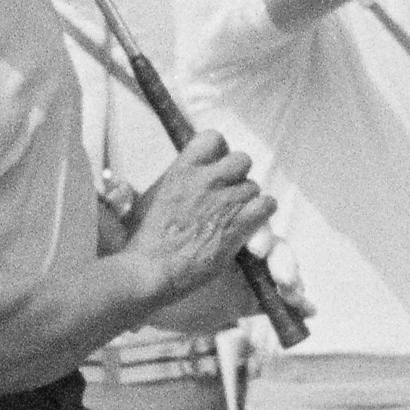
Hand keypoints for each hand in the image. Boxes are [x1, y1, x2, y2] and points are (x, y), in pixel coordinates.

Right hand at [127, 131, 272, 297]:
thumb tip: (162, 178)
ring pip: (253, 186)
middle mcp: (207, 179)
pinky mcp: (239, 224)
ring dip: (247, 201)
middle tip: (227, 196)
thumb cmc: (143, 240)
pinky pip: (267, 205)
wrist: (150, 271)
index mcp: (182, 169)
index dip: (219, 153)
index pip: (214, 138)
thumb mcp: (148, 199)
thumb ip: (168, 182)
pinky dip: (262, 214)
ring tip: (233, 218)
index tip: (214, 169)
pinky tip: (251, 224)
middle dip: (237, 177)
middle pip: (241, 160)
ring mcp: (225, 200)